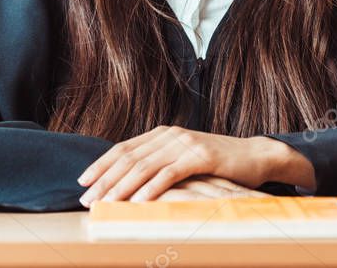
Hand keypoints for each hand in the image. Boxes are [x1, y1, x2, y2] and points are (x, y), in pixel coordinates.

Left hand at [77, 126, 312, 206]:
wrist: (254, 157)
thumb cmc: (216, 164)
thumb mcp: (182, 160)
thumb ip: (158, 164)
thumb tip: (127, 183)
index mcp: (161, 134)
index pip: (123, 149)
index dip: (100, 165)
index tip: (82, 182)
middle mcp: (169, 135)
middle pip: (128, 158)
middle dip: (105, 180)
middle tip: (87, 199)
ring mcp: (185, 143)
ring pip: (145, 166)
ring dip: (122, 186)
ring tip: (106, 203)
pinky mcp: (201, 156)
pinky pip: (171, 173)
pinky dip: (153, 187)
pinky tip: (139, 201)